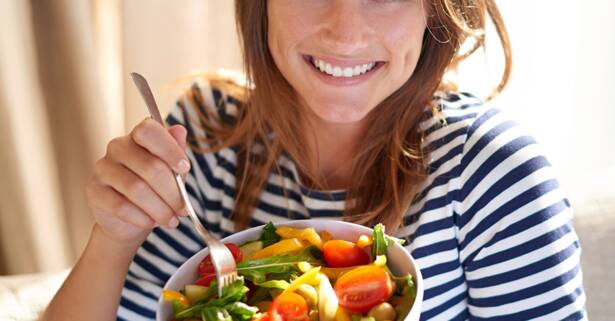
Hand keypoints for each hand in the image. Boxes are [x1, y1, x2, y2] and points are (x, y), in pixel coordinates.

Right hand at [86, 118, 190, 246]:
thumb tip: (180, 130)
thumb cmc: (155, 189)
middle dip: (172, 192)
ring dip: (160, 209)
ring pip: (137, 189)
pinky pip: (121, 206)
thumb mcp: (171, 171)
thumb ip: (176, 152)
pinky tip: (151, 223)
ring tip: (171, 220)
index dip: (169, 149)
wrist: (129, 220)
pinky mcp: (94, 191)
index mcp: (138, 137)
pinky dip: (142, 218)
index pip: (149, 131)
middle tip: (183, 210)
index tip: (185, 168)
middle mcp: (117, 147)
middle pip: (150, 166)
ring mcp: (102, 168)